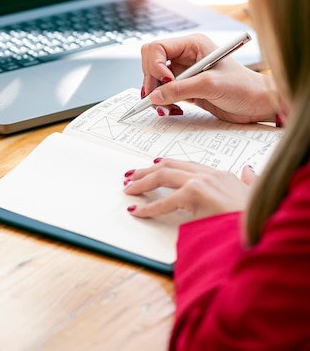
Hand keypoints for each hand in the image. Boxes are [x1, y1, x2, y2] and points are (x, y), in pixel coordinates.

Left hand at [124, 159, 255, 218]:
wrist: (264, 227)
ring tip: (129, 189)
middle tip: (131, 176)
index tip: (152, 167)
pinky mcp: (195, 195)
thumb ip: (248, 181)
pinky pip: (164, 201)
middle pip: (169, 166)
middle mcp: (209, 174)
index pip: (186, 165)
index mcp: (221, 174)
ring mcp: (201, 182)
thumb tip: (248, 171)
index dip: (166, 165)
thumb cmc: (254, 218)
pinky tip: (138, 211)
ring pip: (163, 176)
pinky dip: (148, 207)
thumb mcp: (252, 195)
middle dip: (147, 171)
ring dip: (143, 182)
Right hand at [141, 33, 276, 123]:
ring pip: (155, 80)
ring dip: (155, 95)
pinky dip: (162, 102)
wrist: (258, 104)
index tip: (164, 82)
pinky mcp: (185, 88)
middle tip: (156, 99)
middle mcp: (186, 56)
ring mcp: (184, 73)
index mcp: (192, 44)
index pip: (158, 48)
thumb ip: (180, 89)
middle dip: (151, 81)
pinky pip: (163, 93)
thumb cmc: (243, 87)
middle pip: (151, 63)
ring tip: (166, 108)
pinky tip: (173, 109)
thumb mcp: (211, 85)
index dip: (155, 65)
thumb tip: (154, 96)